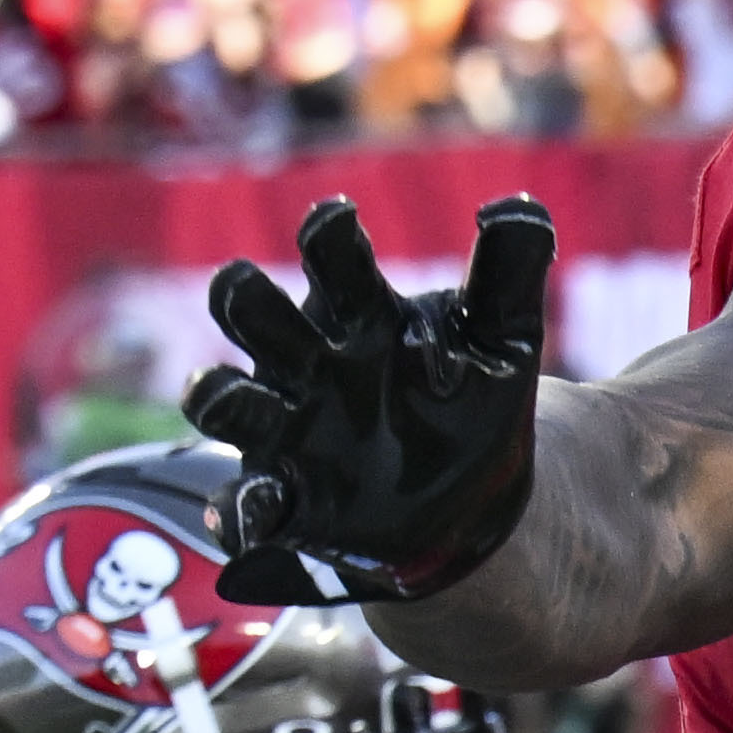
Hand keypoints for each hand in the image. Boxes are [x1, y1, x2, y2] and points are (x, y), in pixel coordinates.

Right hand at [194, 195, 559, 606]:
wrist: (476, 501)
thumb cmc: (474, 401)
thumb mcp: (503, 339)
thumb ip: (508, 275)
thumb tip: (517, 209)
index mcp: (358, 310)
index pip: (331, 256)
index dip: (326, 234)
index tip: (338, 221)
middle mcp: (309, 361)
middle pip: (251, 311)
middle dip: (242, 296)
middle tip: (244, 289)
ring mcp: (289, 429)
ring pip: (226, 403)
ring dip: (216, 396)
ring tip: (218, 395)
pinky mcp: (288, 500)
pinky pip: (244, 507)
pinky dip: (236, 513)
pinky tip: (237, 523)